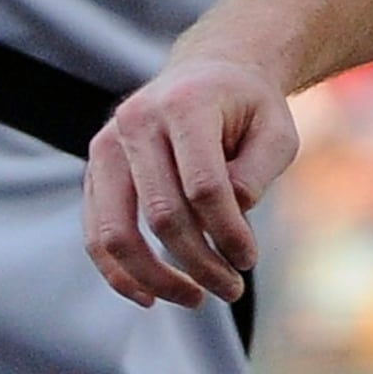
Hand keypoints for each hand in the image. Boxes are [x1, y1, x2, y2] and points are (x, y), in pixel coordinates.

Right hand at [85, 57, 297, 306]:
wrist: (209, 73)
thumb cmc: (249, 109)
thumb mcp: (277, 132)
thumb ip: (259, 171)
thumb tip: (232, 212)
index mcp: (185, 104)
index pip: (204, 185)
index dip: (229, 233)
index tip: (249, 260)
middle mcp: (136, 121)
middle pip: (161, 213)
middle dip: (200, 262)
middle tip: (231, 289)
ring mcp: (107, 146)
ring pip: (116, 231)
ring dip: (157, 277)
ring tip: (195, 300)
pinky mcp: (95, 171)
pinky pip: (97, 233)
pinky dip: (119, 272)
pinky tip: (150, 297)